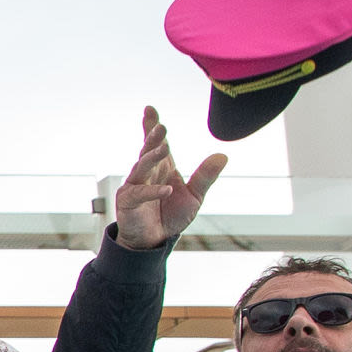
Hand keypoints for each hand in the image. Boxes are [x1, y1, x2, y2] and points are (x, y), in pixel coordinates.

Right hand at [113, 104, 229, 252]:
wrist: (154, 241)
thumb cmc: (171, 216)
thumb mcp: (195, 196)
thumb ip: (205, 176)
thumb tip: (223, 155)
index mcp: (162, 167)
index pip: (156, 143)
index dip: (151, 126)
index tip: (150, 109)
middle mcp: (146, 173)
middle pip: (148, 151)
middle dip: (153, 138)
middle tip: (161, 127)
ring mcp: (135, 186)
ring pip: (142, 167)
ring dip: (152, 157)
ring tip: (164, 149)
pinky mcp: (128, 202)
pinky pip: (140, 193)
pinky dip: (154, 191)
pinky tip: (168, 189)